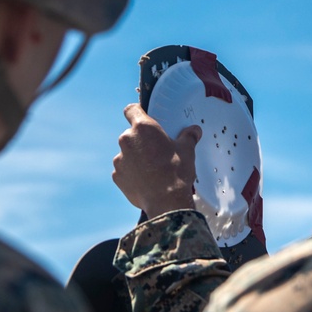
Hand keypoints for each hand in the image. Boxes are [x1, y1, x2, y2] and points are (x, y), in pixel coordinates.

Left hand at [113, 103, 201, 218]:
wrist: (166, 201)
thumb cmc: (176, 171)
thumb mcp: (187, 150)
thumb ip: (188, 136)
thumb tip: (194, 130)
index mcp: (144, 128)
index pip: (131, 110)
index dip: (137, 113)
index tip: (144, 118)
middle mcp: (127, 140)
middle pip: (131, 134)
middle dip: (142, 141)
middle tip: (156, 151)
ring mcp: (119, 159)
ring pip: (127, 153)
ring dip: (136, 157)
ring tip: (152, 169)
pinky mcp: (117, 175)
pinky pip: (124, 170)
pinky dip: (132, 173)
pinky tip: (146, 180)